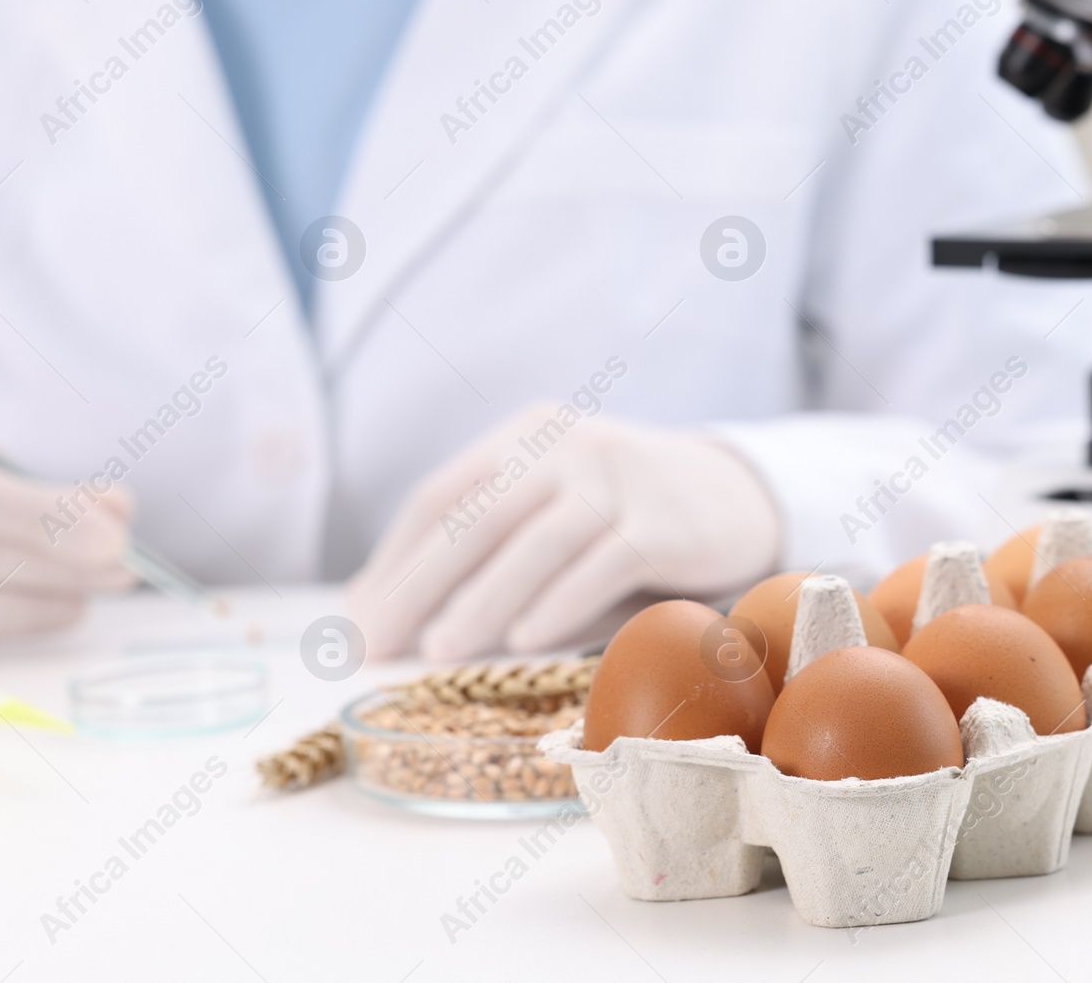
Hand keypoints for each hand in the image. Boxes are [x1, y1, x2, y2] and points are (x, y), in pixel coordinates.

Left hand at [348, 405, 781, 660]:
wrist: (734, 496)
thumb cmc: (620, 514)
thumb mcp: (549, 506)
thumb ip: (481, 542)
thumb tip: (374, 604)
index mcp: (523, 438)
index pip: (441, 496)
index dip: (394, 560)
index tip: (357, 618)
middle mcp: (565, 446)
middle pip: (476, 517)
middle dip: (419, 586)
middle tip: (378, 644)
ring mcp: (617, 478)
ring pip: (536, 543)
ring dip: (483, 602)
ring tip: (440, 653)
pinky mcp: (663, 521)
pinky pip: (602, 564)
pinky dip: (561, 602)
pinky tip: (527, 641)